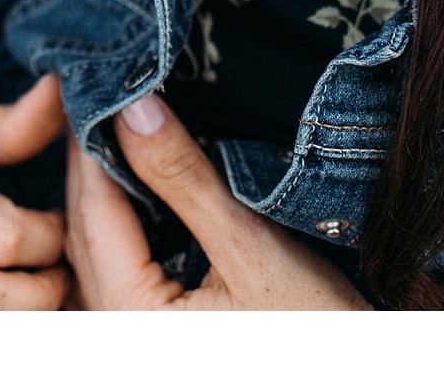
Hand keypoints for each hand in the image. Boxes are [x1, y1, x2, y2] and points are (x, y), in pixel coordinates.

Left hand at [63, 92, 369, 309]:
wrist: (357, 369)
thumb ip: (186, 179)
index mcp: (129, 317)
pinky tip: (142, 189)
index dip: (90, 144)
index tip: (92, 87)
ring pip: (100, 250)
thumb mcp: (252, 247)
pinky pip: (120, 271)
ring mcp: (133, 335)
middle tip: (101, 95)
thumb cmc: (313, 331)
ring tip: (119, 131)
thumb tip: (135, 107)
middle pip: (87, 230)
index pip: (92, 210)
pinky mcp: (156, 333)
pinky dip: (126, 225)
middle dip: (92, 163)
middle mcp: (117, 331)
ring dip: (107, 193)